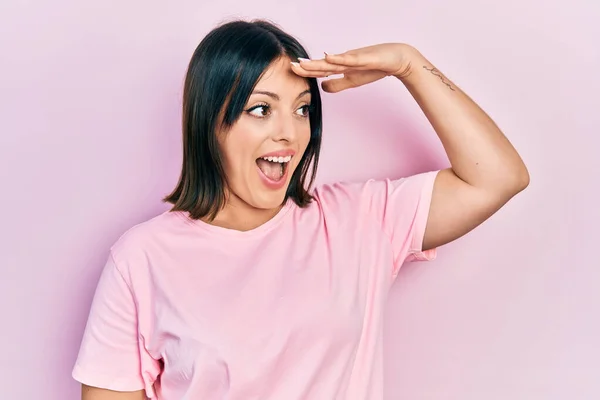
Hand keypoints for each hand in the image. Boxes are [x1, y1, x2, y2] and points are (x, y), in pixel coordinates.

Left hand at [291, 43, 417, 92]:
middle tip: (291, 66)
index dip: (306, 71)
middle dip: (306, 66)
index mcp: (341, 66)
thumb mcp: (353, 80)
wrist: (396, 60)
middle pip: (322, 64)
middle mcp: (344, 60)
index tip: (292, 71)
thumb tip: (322, 88)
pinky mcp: (364, 57)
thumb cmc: (375, 67)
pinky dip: (338, 58)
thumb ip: (338, 84)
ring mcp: (353, 58)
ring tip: (303, 62)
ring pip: (332, 61)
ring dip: (317, 62)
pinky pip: (349, 58)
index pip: (320, 70)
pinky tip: (328, 57)